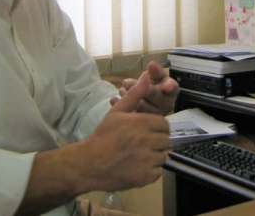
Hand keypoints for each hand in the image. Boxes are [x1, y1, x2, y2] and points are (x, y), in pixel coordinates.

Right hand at [86, 76, 169, 190]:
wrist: (89, 163)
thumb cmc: (103, 135)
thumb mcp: (117, 112)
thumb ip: (134, 94)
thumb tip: (146, 77)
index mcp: (141, 123)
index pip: (164, 124)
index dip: (157, 127)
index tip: (148, 131)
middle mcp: (146, 141)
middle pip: (166, 140)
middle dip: (157, 141)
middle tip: (143, 143)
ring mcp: (146, 160)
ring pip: (163, 156)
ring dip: (155, 155)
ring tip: (139, 154)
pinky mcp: (145, 177)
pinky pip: (157, 172)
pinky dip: (150, 170)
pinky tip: (137, 166)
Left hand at [110, 61, 178, 115]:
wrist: (145, 100)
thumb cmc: (153, 86)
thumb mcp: (156, 77)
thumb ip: (155, 71)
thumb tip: (151, 64)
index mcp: (170, 93)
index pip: (172, 89)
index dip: (169, 86)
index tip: (165, 85)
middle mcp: (165, 106)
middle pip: (155, 98)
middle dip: (140, 88)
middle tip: (126, 82)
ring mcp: (154, 116)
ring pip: (142, 107)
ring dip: (129, 97)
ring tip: (121, 90)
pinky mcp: (142, 124)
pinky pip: (131, 115)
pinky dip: (120, 106)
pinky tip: (113, 99)